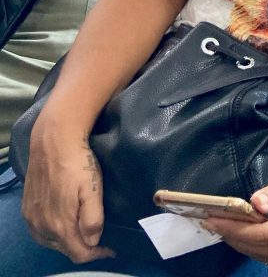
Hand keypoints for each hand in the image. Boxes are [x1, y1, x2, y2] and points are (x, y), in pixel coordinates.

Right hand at [21, 118, 113, 262]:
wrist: (54, 143)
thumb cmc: (78, 164)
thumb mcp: (92, 189)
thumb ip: (92, 218)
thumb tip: (92, 241)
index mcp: (60, 225)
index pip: (79, 253)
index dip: (97, 254)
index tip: (111, 249)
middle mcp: (42, 226)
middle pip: (65, 249)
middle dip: (84, 248)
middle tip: (101, 239)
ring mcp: (32, 218)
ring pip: (52, 242)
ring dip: (69, 242)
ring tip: (85, 234)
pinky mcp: (27, 209)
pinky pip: (40, 232)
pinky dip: (54, 235)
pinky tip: (63, 227)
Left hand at [202, 156, 267, 263]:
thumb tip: (256, 202)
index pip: (260, 234)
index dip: (235, 228)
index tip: (214, 219)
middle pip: (256, 246)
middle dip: (232, 234)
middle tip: (210, 221)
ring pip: (258, 252)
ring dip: (238, 240)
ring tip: (219, 225)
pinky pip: (264, 252)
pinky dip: (248, 243)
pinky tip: (237, 231)